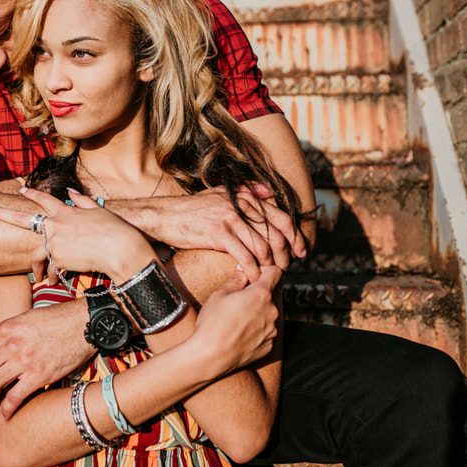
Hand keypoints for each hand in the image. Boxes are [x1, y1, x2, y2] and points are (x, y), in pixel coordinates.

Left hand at [0, 187, 153, 283]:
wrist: (120, 249)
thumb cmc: (116, 231)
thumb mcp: (99, 211)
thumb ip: (82, 201)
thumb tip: (72, 191)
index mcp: (66, 211)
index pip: (44, 199)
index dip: (32, 194)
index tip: (21, 189)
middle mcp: (56, 224)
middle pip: (21, 218)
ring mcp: (54, 241)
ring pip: (35, 255)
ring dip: (37, 268)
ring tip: (39, 278)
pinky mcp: (58, 257)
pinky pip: (52, 270)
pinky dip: (55, 277)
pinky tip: (58, 283)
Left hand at [0, 301, 92, 418]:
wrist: (83, 324)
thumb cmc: (59, 319)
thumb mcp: (27, 317)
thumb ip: (12, 331)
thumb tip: (3, 344)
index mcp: (6, 328)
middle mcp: (10, 344)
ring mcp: (23, 361)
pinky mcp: (38, 376)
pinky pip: (14, 398)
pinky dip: (7, 409)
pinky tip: (6, 414)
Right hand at [138, 185, 303, 279]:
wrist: (165, 216)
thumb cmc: (191, 209)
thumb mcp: (219, 193)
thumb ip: (246, 191)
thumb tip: (269, 189)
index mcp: (245, 196)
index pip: (281, 217)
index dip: (295, 236)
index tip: (301, 251)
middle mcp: (240, 205)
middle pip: (275, 234)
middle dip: (285, 255)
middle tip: (286, 269)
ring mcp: (230, 218)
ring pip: (262, 247)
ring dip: (268, 265)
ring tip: (268, 276)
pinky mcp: (218, 233)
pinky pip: (244, 255)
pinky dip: (252, 269)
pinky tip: (252, 277)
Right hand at [191, 266, 281, 375]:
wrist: (210, 356)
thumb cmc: (213, 323)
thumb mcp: (219, 295)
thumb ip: (236, 280)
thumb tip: (243, 270)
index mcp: (261, 294)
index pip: (275, 272)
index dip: (263, 270)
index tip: (251, 276)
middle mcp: (272, 311)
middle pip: (269, 295)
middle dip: (256, 295)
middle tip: (236, 301)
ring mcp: (272, 330)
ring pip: (267, 314)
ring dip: (257, 313)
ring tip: (235, 320)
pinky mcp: (269, 345)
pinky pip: (265, 332)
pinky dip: (256, 330)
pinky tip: (238, 334)